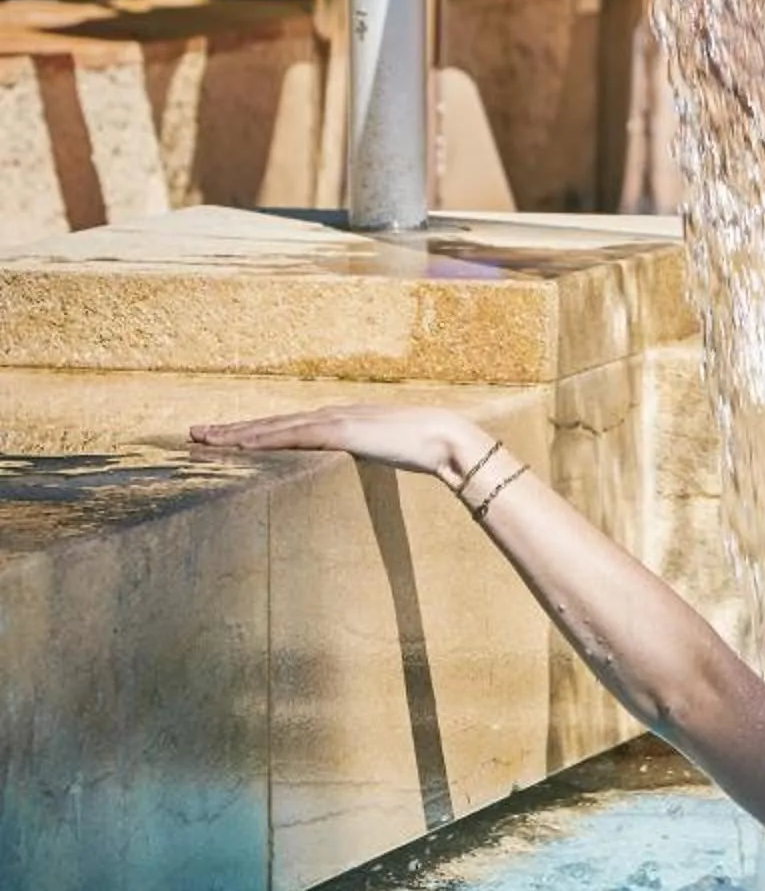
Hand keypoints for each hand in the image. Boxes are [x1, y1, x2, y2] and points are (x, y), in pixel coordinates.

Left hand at [189, 402, 493, 485]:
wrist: (445, 437)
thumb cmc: (420, 449)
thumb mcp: (380, 455)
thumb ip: (359, 459)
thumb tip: (344, 476)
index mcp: (337, 422)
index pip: (284, 427)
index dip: (251, 432)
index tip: (221, 438)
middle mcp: (329, 415)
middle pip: (269, 423)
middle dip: (230, 430)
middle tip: (193, 434)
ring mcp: (333, 420)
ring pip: (273, 427)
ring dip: (236, 433)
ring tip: (202, 439)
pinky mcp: (340, 430)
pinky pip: (293, 436)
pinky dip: (264, 438)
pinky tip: (240, 445)